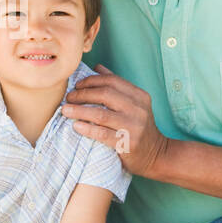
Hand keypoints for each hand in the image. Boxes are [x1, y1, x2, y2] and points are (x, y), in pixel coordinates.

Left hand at [62, 63, 169, 177]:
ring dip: (79, 111)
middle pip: (105, 94)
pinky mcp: (127, 144)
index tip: (77, 85)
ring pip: (100, 114)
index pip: (111, 81)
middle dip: (82, 94)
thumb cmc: (139, 126)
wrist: (156, 155)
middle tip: (68, 98)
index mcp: (139, 96)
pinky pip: (102, 134)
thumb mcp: (134, 103)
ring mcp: (133, 127)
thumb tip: (97, 68)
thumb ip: (117, 85)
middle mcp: (138, 109)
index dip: (91, 81)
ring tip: (65, 110)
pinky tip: (76, 126)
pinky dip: (87, 129)